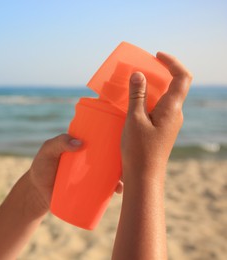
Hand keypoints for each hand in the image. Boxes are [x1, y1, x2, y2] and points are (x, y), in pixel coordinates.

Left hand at [27, 134, 123, 210]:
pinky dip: (115, 188)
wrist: (37, 191)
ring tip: (121, 177)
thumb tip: (80, 144)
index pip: (105, 139)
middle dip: (124, 159)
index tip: (126, 139)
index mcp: (86, 146)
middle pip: (113, 158)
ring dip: (122, 175)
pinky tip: (119, 190)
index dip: (118, 138)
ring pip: (112, 173)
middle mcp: (93, 160)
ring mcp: (92, 176)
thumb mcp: (48, 150)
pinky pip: (106, 189)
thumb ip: (59, 143)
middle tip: (124, 162)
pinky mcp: (90, 190)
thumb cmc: (42, 166)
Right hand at [121, 52, 191, 181]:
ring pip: (165, 98)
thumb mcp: (134, 120)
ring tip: (132, 85)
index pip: (182, 77)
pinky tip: (132, 104)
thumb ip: (137, 96)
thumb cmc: (139, 150)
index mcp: (172, 109)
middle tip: (139, 69)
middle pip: (174, 86)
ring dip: (151, 88)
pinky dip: (148, 100)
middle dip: (158, 73)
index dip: (172, 62)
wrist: (144, 177)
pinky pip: (158, 108)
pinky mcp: (162, 130)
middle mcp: (175, 114)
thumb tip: (139, 74)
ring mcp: (170, 123)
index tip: (156, 55)